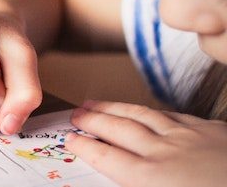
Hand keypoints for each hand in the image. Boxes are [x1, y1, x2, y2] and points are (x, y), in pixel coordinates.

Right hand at [65, 100, 226, 186]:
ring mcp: (190, 138)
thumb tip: (121, 179)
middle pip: (119, 129)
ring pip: (143, 115)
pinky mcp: (214, 132)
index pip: (107, 157)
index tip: (70, 138)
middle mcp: (165, 152)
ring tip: (97, 102)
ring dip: (115, 108)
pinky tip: (149, 110)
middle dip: (93, 120)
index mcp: (152, 179)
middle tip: (75, 114)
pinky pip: (174, 115)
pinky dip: (154, 111)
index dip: (85, 146)